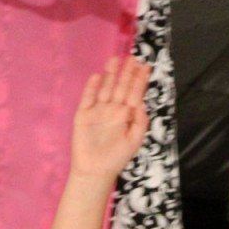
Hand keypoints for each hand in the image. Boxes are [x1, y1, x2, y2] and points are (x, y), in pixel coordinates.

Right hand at [69, 55, 151, 180]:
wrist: (95, 170)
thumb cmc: (117, 158)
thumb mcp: (134, 140)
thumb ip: (140, 122)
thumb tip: (142, 102)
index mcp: (126, 116)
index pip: (134, 93)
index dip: (140, 80)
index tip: (145, 66)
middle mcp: (113, 110)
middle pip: (121, 87)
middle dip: (127, 72)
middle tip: (132, 57)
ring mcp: (98, 111)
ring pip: (105, 88)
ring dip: (111, 74)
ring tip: (115, 59)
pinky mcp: (83, 115)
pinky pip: (88, 98)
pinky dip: (92, 88)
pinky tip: (98, 77)